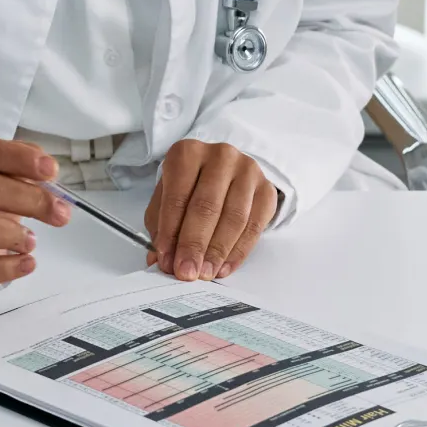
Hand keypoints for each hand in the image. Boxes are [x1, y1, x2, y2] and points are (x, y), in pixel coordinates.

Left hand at [144, 140, 277, 280]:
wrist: (225, 173)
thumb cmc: (190, 187)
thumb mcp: (167, 200)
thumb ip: (161, 228)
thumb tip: (159, 261)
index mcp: (187, 153)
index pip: (178, 195)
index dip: (171, 231)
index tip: (166, 260)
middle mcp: (220, 156)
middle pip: (207, 206)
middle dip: (194, 244)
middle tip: (186, 272)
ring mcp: (247, 170)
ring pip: (234, 217)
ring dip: (217, 251)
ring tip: (205, 273)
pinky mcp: (266, 189)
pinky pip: (255, 226)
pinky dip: (238, 251)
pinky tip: (224, 267)